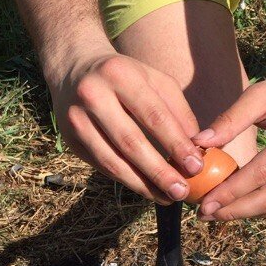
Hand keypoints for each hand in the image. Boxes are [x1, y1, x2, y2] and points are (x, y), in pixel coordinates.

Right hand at [48, 48, 204, 202]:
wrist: (73, 68)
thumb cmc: (125, 76)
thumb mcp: (154, 80)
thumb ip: (177, 110)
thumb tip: (196, 148)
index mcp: (119, 74)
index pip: (153, 115)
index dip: (176, 143)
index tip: (196, 166)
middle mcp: (93, 96)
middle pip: (131, 143)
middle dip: (159, 172)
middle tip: (182, 192)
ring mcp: (76, 120)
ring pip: (113, 161)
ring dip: (143, 185)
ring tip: (167, 198)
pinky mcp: (69, 140)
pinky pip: (102, 166)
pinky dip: (126, 180)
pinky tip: (146, 189)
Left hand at [194, 60, 265, 219]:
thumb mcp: (264, 93)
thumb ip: (232, 118)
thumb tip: (198, 143)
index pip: (264, 170)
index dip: (233, 189)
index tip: (205, 200)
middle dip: (236, 209)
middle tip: (205, 213)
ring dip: (246, 213)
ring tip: (216, 213)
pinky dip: (261, 208)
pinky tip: (238, 206)